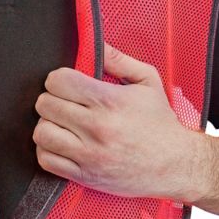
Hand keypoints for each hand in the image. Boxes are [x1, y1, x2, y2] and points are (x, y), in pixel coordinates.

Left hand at [33, 41, 207, 201]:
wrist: (176, 164)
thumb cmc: (160, 123)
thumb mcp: (148, 82)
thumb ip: (119, 59)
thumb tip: (95, 43)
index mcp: (109, 101)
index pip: (58, 81)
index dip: (58, 79)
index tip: (66, 85)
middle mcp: (96, 127)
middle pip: (45, 105)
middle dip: (51, 100)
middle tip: (64, 104)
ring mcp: (89, 154)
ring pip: (41, 133)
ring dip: (47, 125)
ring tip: (61, 124)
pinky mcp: (85, 175)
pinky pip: (46, 160)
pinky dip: (47, 151)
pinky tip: (61, 145)